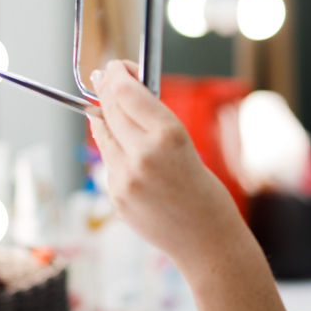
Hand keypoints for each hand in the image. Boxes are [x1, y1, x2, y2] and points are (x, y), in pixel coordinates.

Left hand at [88, 60, 245, 270]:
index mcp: (168, 135)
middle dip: (106, 88)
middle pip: (109, 107)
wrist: (207, 242)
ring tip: (108, 108)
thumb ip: (154, 123)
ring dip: (105, 118)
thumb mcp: (187, 146)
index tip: (117, 67)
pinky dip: (113, 149)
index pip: (127, 91)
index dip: (118, 74)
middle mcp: (142, 154)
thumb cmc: (206, 193)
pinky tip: (124, 148)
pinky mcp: (116, 195)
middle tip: (104, 76)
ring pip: (103, 133)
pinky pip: (108, 161)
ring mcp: (125, 177)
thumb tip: (125, 96)